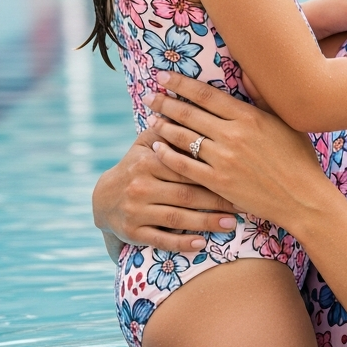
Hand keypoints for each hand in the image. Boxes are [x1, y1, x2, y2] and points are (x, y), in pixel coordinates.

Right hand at [92, 128, 239, 253]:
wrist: (103, 199)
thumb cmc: (138, 165)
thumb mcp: (146, 144)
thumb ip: (169, 127)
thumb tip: (194, 102)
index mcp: (148, 160)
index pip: (186, 165)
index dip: (214, 170)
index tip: (239, 174)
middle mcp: (140, 185)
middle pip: (186, 193)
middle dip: (217, 200)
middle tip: (244, 204)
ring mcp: (136, 211)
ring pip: (177, 218)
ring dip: (206, 222)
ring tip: (232, 224)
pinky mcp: (133, 233)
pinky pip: (162, 240)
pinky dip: (183, 243)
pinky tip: (202, 243)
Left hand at [145, 71, 333, 232]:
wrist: (303, 198)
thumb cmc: (298, 158)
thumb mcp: (285, 121)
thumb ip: (262, 96)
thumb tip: (245, 71)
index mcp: (249, 116)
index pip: (206, 95)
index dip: (181, 84)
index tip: (163, 76)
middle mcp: (233, 135)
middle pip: (189, 113)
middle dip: (166, 102)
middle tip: (150, 96)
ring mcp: (223, 160)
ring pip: (184, 138)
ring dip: (164, 126)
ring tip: (152, 119)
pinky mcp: (218, 183)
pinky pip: (184, 166)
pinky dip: (167, 155)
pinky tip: (157, 147)